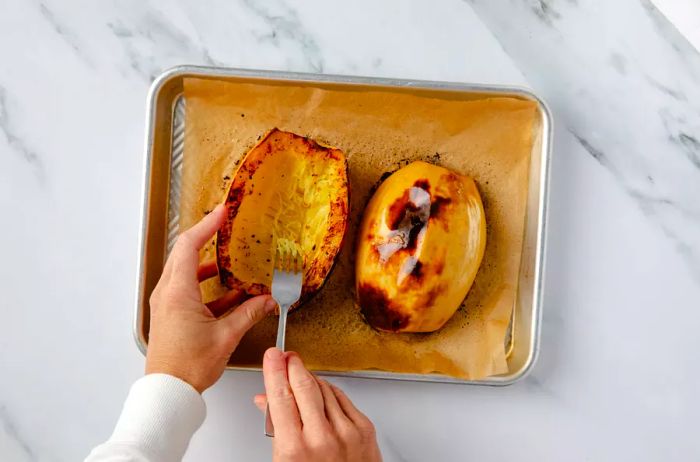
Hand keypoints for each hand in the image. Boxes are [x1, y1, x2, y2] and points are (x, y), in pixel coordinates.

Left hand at [146, 204, 277, 392]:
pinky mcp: (170, 314)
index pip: (190, 245)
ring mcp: (167, 304)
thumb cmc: (187, 367)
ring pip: (186, 272)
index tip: (221, 213)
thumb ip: (249, 313)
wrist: (169, 391)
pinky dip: (207, 287)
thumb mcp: (226, 336)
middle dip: (206, 237)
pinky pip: (187, 290)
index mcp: (178, 292)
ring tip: (232, 266)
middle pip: (184, 253)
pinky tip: (230, 297)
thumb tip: (267, 301)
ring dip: (209, 266)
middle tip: (223, 226)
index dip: (207, 225)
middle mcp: (167, 293)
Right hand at [254, 348, 381, 461]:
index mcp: (294, 449)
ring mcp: (346, 432)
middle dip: (293, 365)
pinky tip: (322, 389)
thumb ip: (275, 428)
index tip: (272, 356)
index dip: (275, 370)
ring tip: (300, 373)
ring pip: (324, 389)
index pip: (281, 397)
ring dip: (310, 377)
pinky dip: (329, 390)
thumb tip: (265, 400)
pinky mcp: (364, 429)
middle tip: (286, 356)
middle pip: (304, 385)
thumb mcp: (283, 461)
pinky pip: (342, 398)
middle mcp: (321, 438)